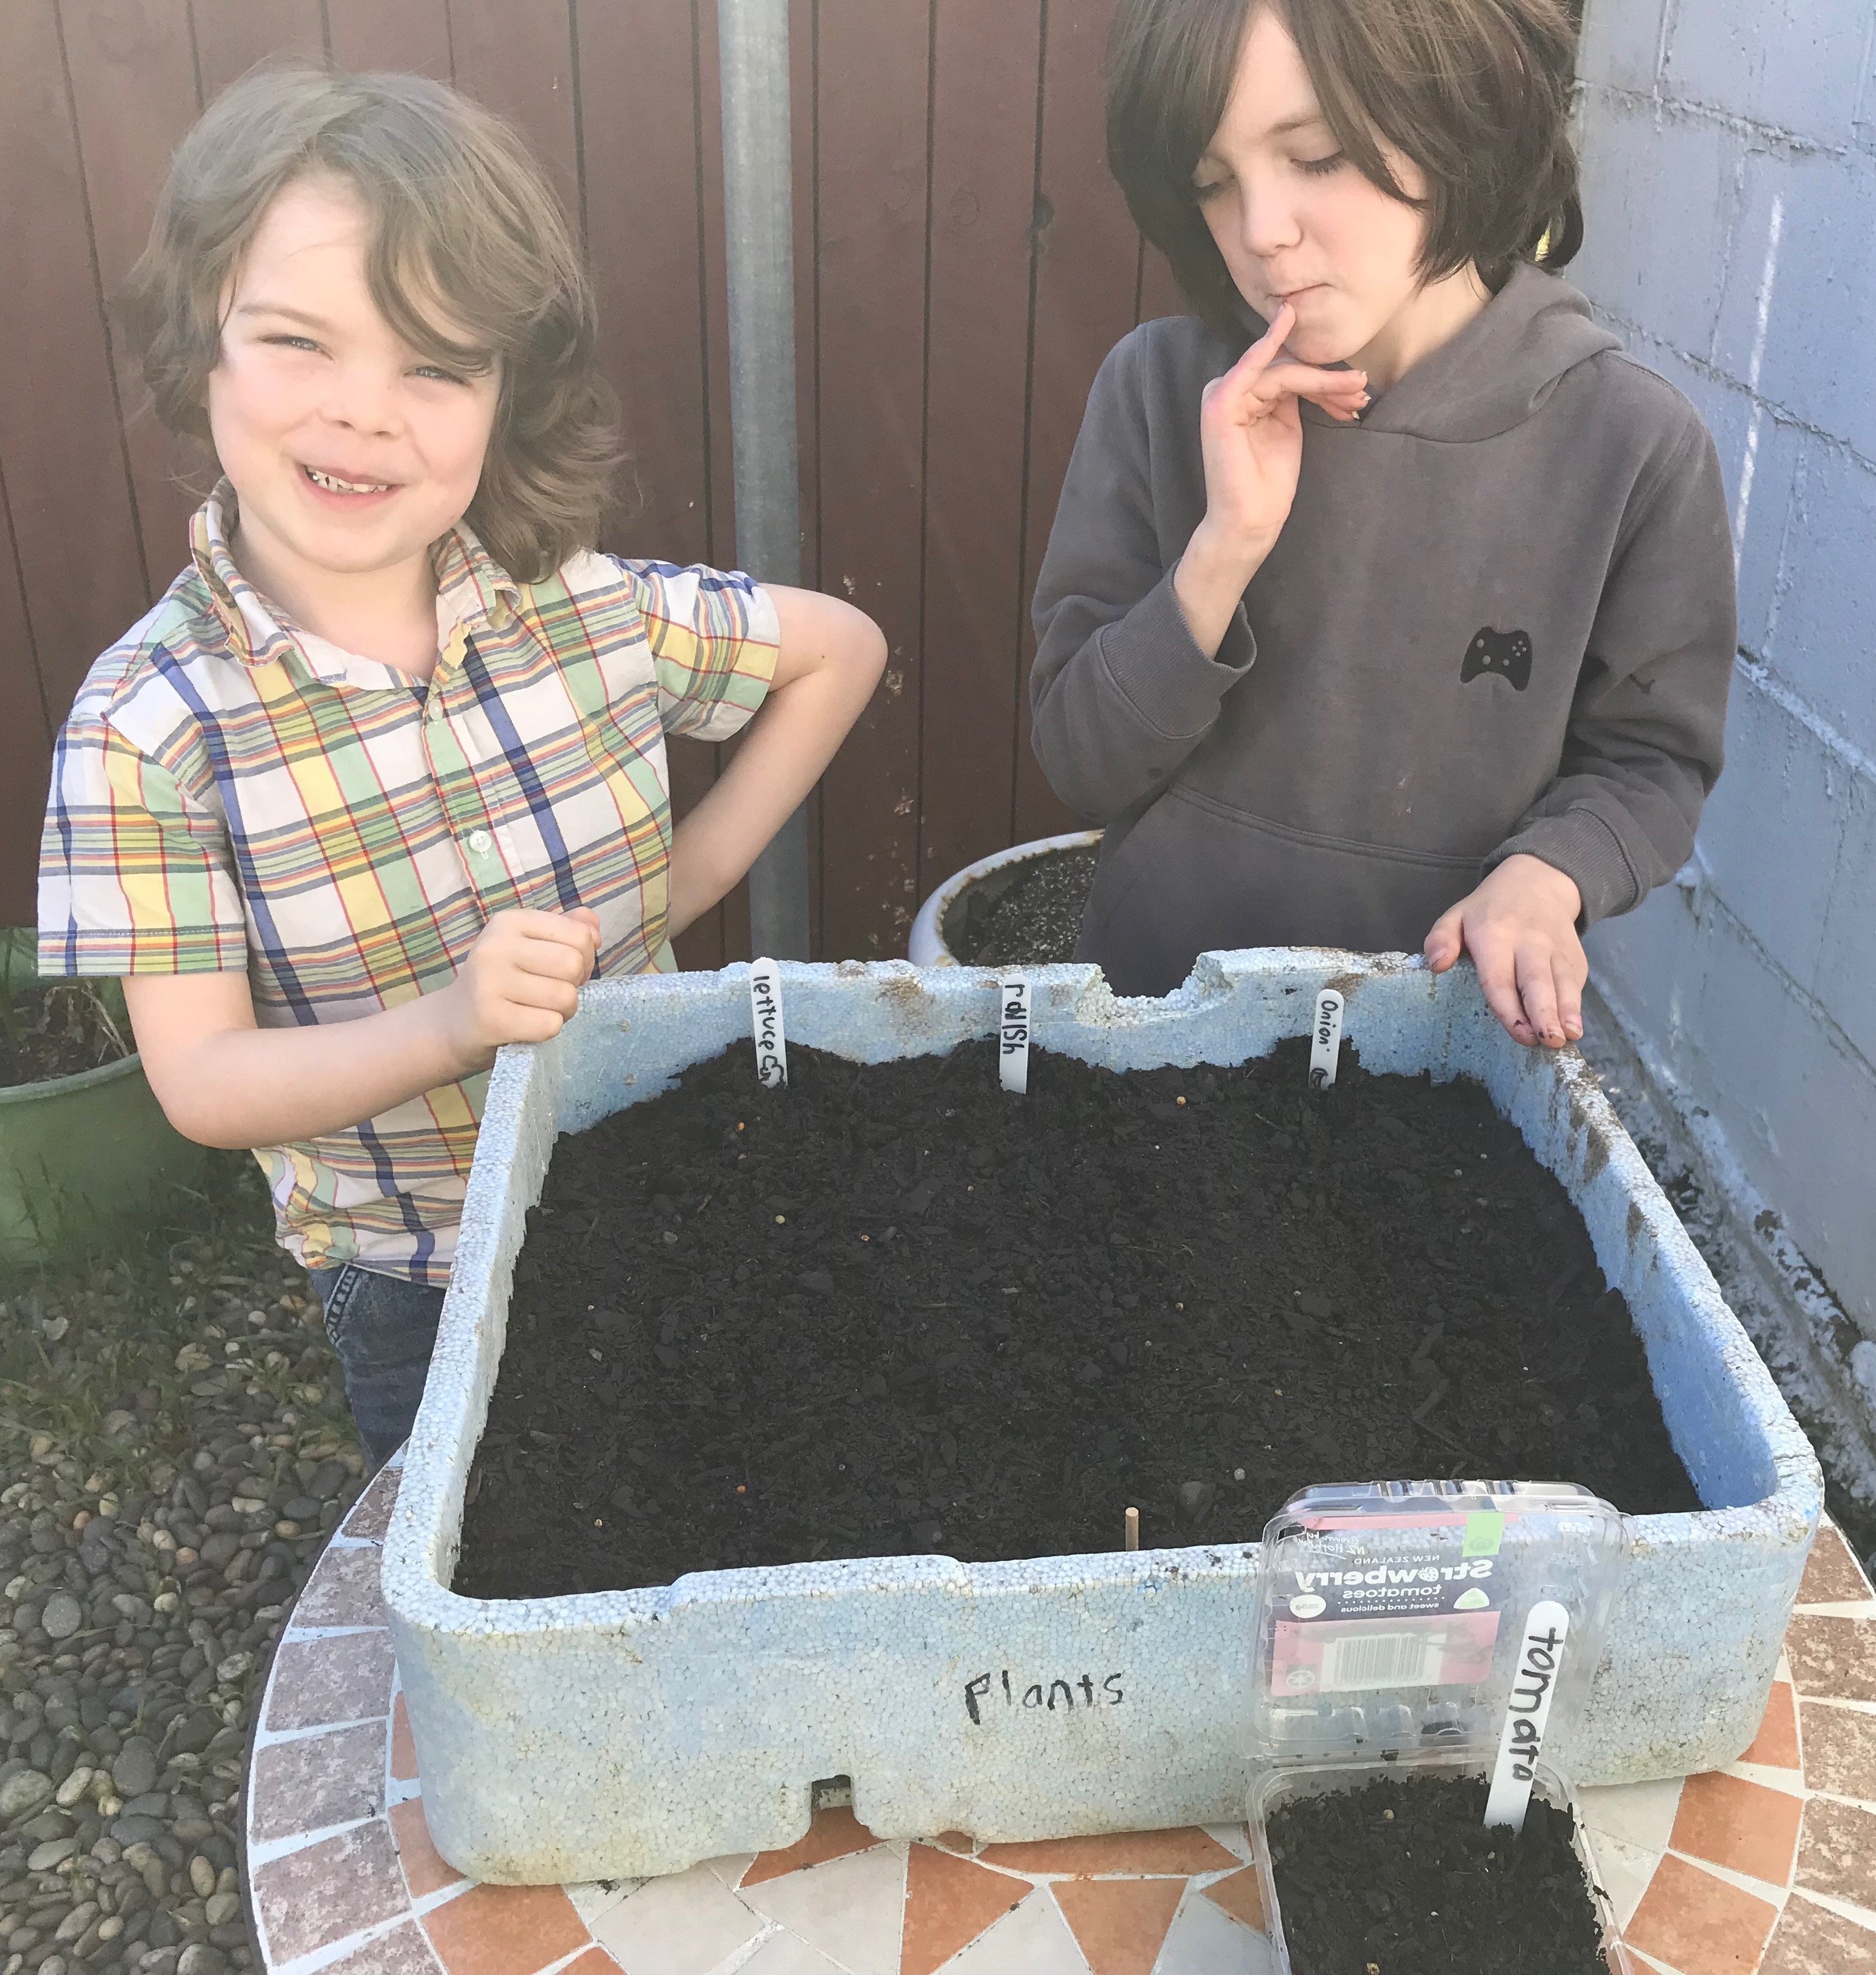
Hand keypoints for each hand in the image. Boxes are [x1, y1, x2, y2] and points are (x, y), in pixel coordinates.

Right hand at [434, 907, 600, 1065]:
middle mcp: (496, 947)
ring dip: (563, 1011)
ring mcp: (490, 983)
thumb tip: (593, 927)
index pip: (579, 935)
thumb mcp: (531, 945)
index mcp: (509, 922)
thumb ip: (567, 930)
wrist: (455, 1021)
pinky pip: (549, 1025)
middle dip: (575, 985)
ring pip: (565, 997)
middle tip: (553, 993)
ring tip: (540, 1010)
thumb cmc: (504, 980)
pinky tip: (528, 1025)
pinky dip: (548, 1029)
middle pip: (573, 964)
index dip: (585, 957)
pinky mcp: (491, 1019)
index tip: (562, 970)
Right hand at [1190, 300, 1369, 576]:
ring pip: (1282, 372)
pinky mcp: (1221, 404)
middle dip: (1328, 381)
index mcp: (1247, 397)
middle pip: (1288, 370)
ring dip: (1323, 379)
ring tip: (1356, 390)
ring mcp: (1222, 396)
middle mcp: (1232, 392)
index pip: (1289, 374)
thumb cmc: (1269, 483)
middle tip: (1361, 390)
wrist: (1250, 520)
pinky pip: (1253, 367)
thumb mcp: (1288, 427)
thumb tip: (1318, 369)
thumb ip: (1293, 395)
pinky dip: (1272, 343)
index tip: (1357, 392)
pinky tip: (1289, 321)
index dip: (1324, 380)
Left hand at [1424, 855, 1586, 1048]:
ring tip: (1568, 1037)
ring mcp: (1555, 947)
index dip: (1509, 1007)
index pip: (1499, 977)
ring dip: (1566, 1011)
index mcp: (1494, 934)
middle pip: (1536, 981)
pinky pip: (1575, 979)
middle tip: (1548, 1041)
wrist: (1538, 881)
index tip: (1519, 1032)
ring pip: (1562, 981)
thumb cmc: (1489, 910)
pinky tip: (1574, 1026)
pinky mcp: (1573, 954)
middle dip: (1543, 1013)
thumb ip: (1441, 939)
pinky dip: (1576, 1003)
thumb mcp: (1456, 916)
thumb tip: (1437, 966)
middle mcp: (1528, 942)